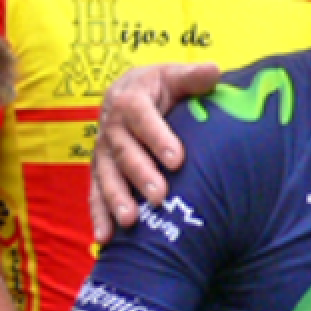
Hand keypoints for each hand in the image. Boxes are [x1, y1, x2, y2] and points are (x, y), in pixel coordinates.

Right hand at [87, 61, 221, 239]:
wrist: (129, 95)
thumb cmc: (159, 89)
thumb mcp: (173, 76)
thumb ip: (192, 77)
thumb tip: (215, 70)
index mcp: (130, 99)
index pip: (141, 116)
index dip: (157, 137)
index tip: (176, 159)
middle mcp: (112, 126)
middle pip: (124, 151)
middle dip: (141, 174)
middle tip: (159, 196)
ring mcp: (103, 151)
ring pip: (107, 176)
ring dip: (117, 199)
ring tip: (131, 221)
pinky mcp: (100, 172)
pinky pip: (95, 194)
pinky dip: (99, 216)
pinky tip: (106, 239)